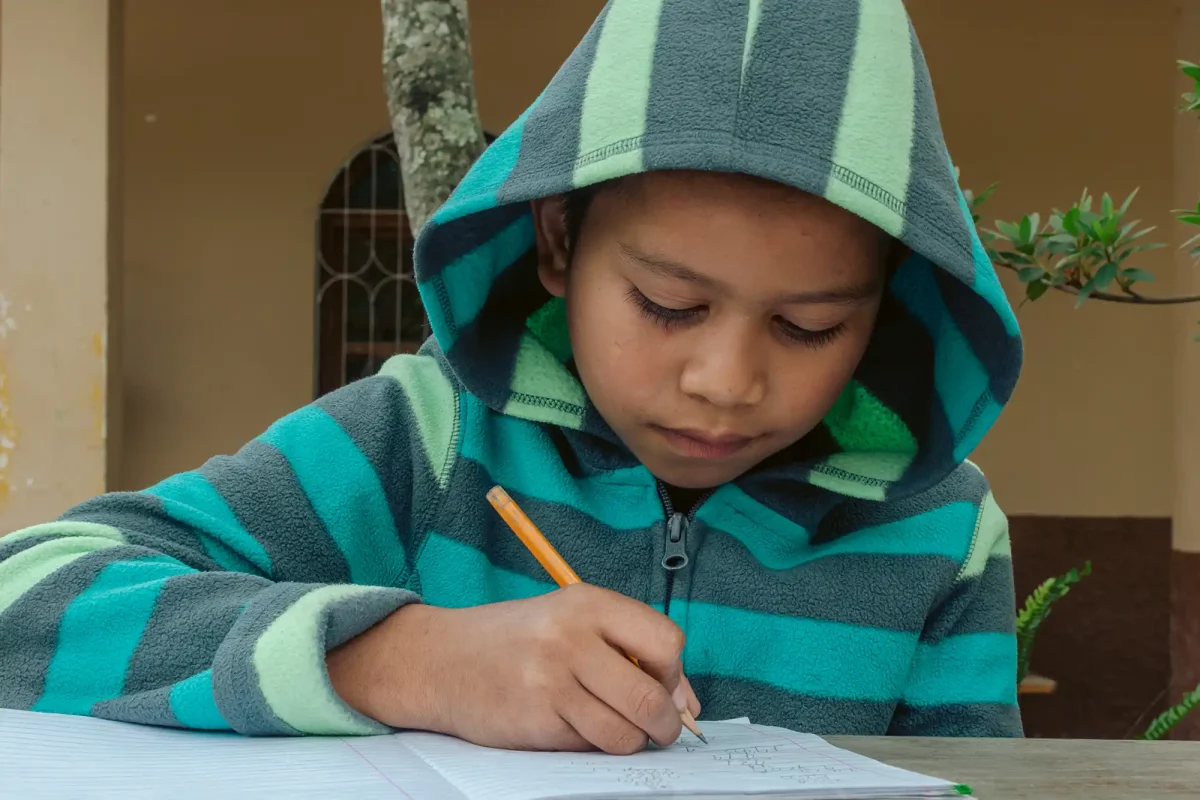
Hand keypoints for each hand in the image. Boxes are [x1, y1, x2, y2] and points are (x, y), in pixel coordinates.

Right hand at [327, 584, 700, 753]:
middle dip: (665, 725)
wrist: (443, 659)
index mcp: (588, 602)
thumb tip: (687, 704)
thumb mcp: (573, 624)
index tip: (664, 686)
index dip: (674, 675)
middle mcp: (571, 636)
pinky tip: (573, 727)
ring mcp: (551, 679)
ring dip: (631, 742)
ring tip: (616, 729)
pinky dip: (592, 746)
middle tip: (659, 730)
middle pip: (651, 697)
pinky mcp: (534, 720)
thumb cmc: (518, 641)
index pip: (666, 642)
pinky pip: (588, 747)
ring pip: (624, 733)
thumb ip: (631, 652)